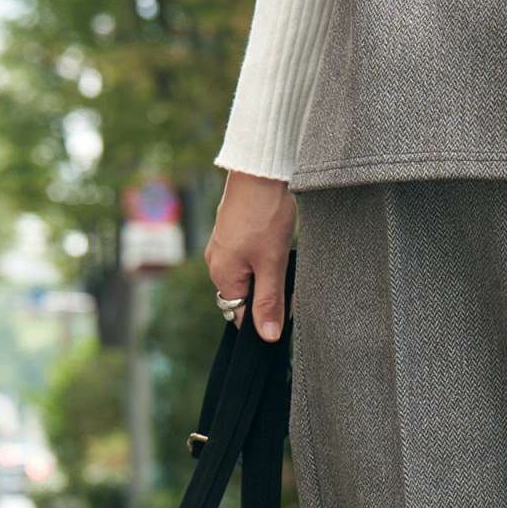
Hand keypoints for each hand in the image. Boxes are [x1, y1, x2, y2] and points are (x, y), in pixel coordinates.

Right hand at [204, 172, 295, 340]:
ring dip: (269, 277)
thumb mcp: (272, 265)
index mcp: (222, 275)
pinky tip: (278, 247)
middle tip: (290, 284)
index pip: (240, 315)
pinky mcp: (233, 233)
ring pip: (249, 276)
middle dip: (268, 296)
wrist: (259, 171)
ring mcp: (223, 247)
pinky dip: (265, 260)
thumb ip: (269, 302)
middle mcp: (217, 263)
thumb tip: (268, 336)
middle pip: (244, 296)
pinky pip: (248, 259)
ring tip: (284, 259)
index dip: (265, 317)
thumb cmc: (264, 216)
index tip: (286, 308)